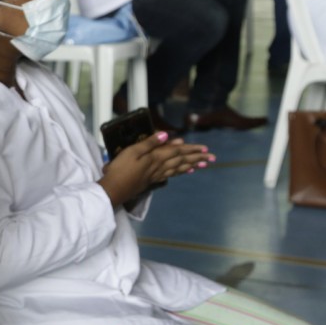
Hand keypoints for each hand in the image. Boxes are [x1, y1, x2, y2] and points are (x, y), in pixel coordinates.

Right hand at [98, 132, 213, 206]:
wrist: (114, 190)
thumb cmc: (120, 169)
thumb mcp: (132, 151)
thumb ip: (149, 143)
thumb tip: (166, 134)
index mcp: (156, 157)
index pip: (177, 151)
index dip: (191, 148)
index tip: (205, 148)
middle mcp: (159, 166)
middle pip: (181, 160)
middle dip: (197, 158)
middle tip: (212, 158)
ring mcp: (156, 174)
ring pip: (178, 168)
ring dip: (192, 165)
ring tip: (203, 164)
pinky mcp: (152, 180)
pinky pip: (171, 174)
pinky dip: (180, 172)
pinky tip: (185, 172)